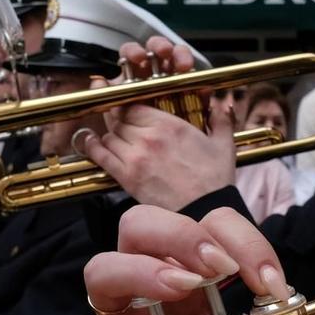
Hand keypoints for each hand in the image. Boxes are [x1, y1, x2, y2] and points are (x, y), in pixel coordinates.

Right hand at [70, 204, 314, 314]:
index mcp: (192, 274)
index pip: (209, 225)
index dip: (240, 239)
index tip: (269, 283)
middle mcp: (148, 288)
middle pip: (140, 225)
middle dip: (179, 236)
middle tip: (215, 269)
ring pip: (102, 270)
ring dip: (143, 273)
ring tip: (182, 292)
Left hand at [75, 38, 236, 209]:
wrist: (206, 211)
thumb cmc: (214, 180)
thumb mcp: (223, 144)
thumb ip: (221, 119)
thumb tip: (222, 103)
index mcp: (169, 124)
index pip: (134, 104)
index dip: (128, 104)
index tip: (127, 105)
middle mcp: (148, 137)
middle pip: (119, 118)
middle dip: (118, 117)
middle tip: (118, 118)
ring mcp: (135, 157)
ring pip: (109, 134)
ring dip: (109, 133)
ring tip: (112, 134)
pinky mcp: (127, 177)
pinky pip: (101, 155)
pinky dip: (93, 146)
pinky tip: (90, 140)